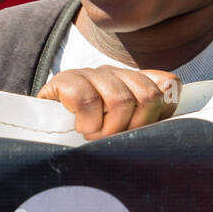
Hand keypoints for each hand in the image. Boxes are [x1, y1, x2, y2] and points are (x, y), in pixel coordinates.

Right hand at [38, 66, 180, 139]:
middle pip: (148, 95)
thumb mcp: (124, 130)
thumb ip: (151, 118)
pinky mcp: (66, 80)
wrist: (40, 130)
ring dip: (108, 129)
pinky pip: (88, 100)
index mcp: (133, 82)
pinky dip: (88, 123)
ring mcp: (91, 74)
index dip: (159, 115)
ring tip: (95, 135)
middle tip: (115, 139)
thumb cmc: (88, 134)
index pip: (167, 86)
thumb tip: (172, 99)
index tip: (142, 133)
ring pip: (121, 99)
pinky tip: (80, 128)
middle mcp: (115, 73)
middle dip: (134, 126)